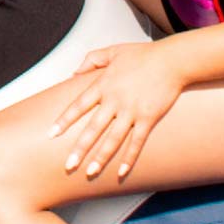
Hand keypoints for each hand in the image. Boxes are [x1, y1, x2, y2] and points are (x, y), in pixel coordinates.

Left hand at [49, 39, 188, 182]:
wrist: (172, 60)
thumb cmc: (144, 54)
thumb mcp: (113, 51)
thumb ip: (91, 60)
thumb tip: (73, 73)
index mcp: (103, 85)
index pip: (78, 106)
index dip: (64, 121)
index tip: (51, 134)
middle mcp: (114, 100)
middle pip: (93, 128)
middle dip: (79, 148)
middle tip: (68, 165)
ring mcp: (131, 111)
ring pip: (112, 139)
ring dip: (100, 158)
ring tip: (90, 172)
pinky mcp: (148, 118)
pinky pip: (137, 142)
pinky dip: (129, 158)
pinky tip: (122, 172)